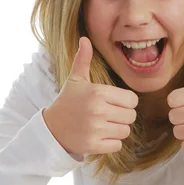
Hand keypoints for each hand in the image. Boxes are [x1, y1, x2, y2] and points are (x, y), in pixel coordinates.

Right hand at [42, 37, 137, 155]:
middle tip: (108, 116)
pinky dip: (111, 143)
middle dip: (122, 117)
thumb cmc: (68, 102)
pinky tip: (100, 137)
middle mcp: (98, 110)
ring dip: (117, 130)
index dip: (126, 102)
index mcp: (98, 92)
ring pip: (125, 131)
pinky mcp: (94, 145)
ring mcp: (96, 129)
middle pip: (131, 116)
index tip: (114, 103)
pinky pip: (117, 145)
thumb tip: (84, 39)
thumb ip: (83, 60)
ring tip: (103, 126)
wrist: (51, 127)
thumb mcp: (75, 80)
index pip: (132, 100)